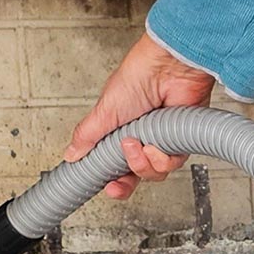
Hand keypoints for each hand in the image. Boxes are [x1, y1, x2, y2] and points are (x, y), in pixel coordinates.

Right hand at [64, 32, 214, 199]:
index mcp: (120, 132)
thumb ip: (88, 135)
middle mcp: (142, 137)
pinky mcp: (181, 139)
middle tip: (117, 182)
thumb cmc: (139, 77)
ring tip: (137, 144)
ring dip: (143, 164)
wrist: (168, 67)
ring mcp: (162, 139)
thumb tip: (71, 154)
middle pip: (136, 175)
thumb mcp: (105, 110)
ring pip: (154, 172)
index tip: (107, 186)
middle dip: (126, 182)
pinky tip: (154, 145)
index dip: (113, 180)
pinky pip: (172, 163)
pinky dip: (162, 158)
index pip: (115, 166)